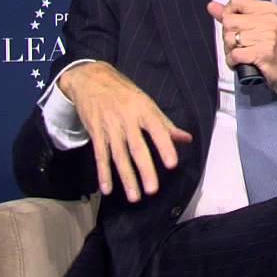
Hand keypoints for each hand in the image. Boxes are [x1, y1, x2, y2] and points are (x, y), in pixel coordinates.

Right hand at [58, 62, 191, 201]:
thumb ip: (166, 124)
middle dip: (145, 170)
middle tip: (152, 190)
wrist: (90, 80)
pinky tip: (107, 189)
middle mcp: (127, 120)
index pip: (158, 131)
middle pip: (137, 148)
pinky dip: (103, 173)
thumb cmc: (124, 93)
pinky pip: (100, 156)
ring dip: (126, 178)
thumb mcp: (147, 103)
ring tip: (135, 196)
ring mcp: (110, 128)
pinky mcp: (96, 134)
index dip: (165, 147)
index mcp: (144, 111)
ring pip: (119, 156)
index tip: (172, 164)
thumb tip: (186, 138)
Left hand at [207, 0, 276, 110]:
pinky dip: (233, 62)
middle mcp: (270, 20)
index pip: (237, 1)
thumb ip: (236, 16)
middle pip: (229, 21)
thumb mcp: (262, 28)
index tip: (234, 25)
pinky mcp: (263, 53)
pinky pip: (235, 54)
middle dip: (228, 36)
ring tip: (242, 54)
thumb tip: (213, 6)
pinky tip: (242, 62)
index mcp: (270, 10)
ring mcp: (267, 36)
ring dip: (230, 51)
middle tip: (239, 44)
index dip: (229, 14)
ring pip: (229, 38)